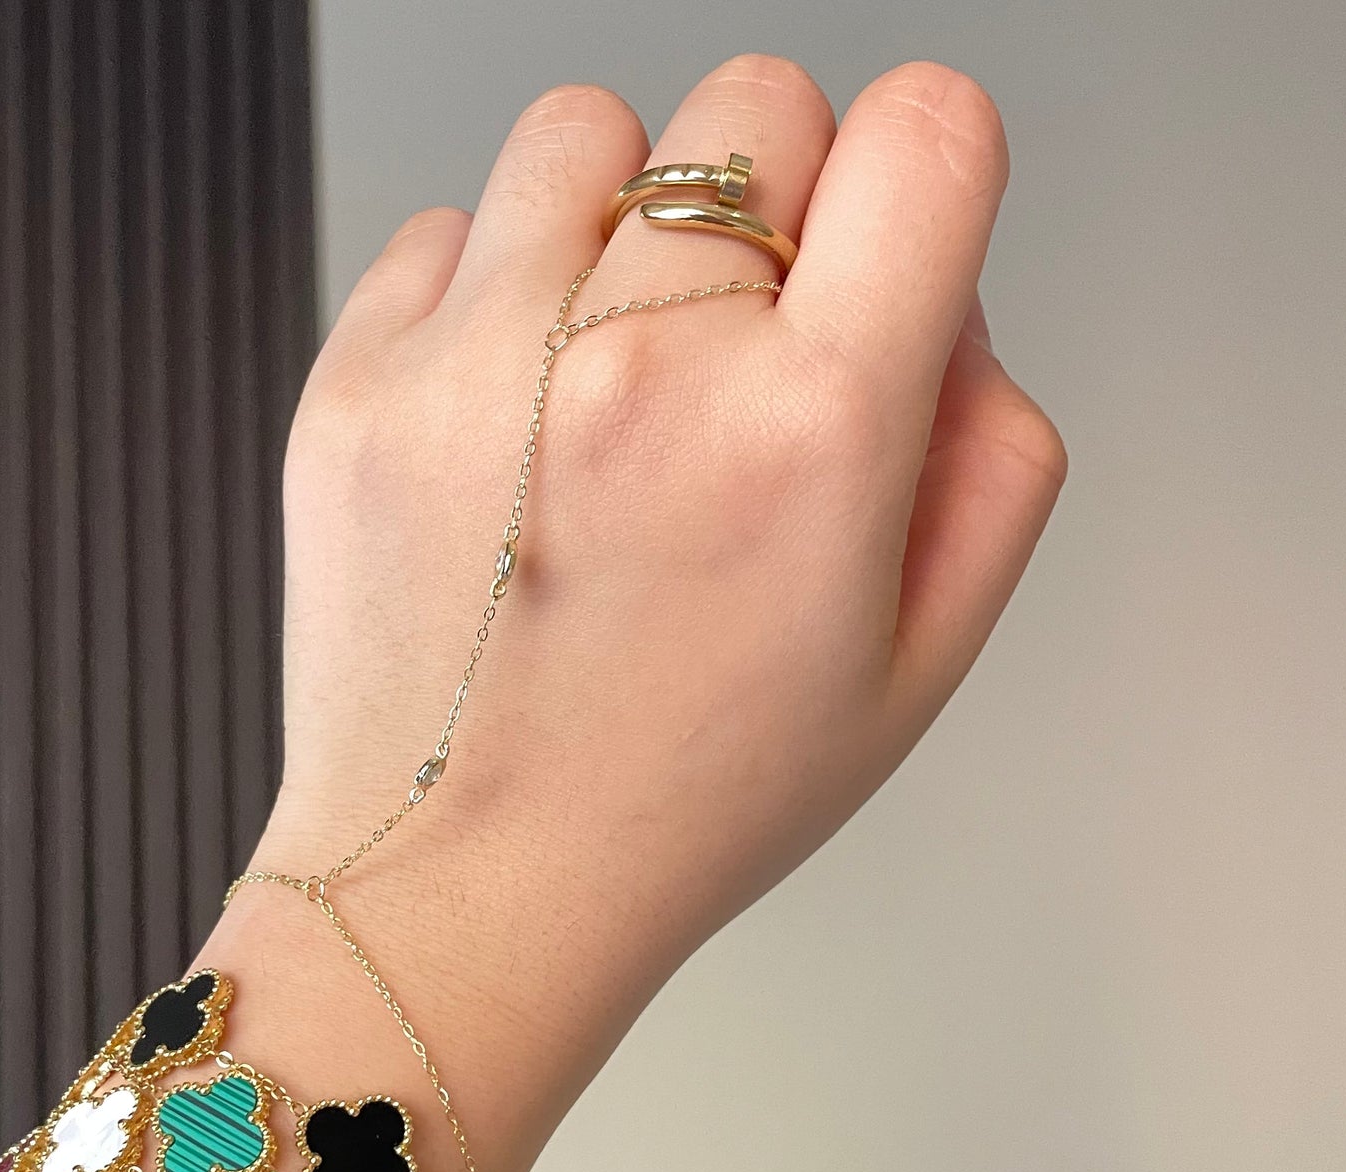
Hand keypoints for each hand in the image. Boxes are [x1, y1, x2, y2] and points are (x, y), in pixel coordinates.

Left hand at [246, 56, 1064, 1171]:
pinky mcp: (355, 385)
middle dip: (776, 209)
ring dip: (622, 221)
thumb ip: (990, 450)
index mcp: (808, 435)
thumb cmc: (678, 800)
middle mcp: (640, 368)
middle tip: (735, 360)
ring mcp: (476, 365)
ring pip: (587, 133)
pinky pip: (446, 229)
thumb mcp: (917, 663)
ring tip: (608, 378)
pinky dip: (489, 295)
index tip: (883, 249)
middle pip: (755, 107)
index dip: (925, 179)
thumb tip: (943, 302)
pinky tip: (508, 427)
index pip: (928, 131)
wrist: (462, 890)